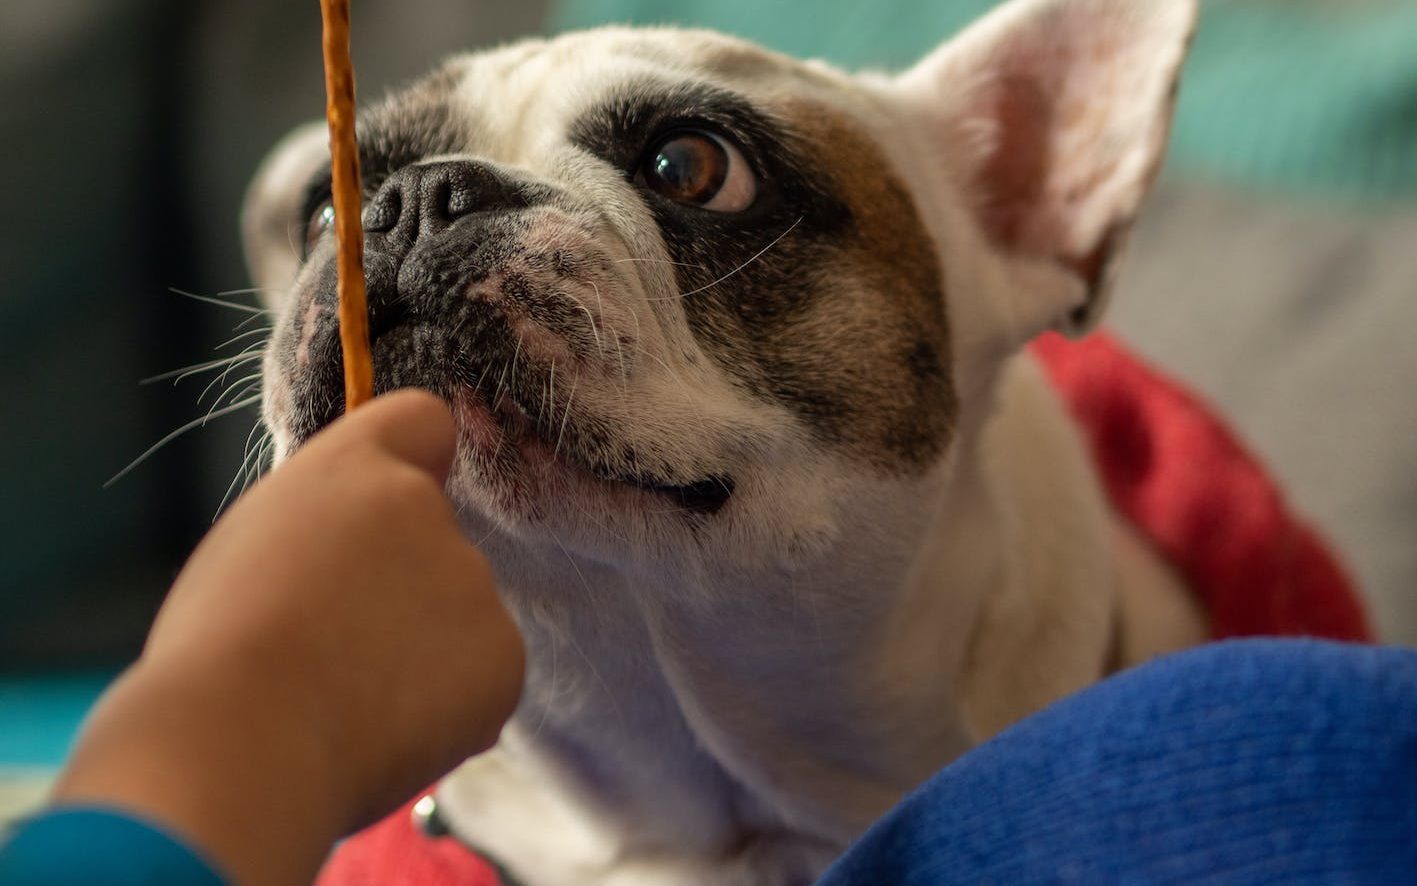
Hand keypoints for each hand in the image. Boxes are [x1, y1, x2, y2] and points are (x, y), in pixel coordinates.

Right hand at [52, 390, 524, 884]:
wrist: (244, 747)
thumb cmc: (219, 653)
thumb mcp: (253, 546)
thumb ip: (326, 527)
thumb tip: (362, 554)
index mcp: (358, 468)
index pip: (421, 421)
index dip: (408, 462)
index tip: (386, 506)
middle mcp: (431, 511)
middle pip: (432, 541)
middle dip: (399, 586)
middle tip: (329, 646)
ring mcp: (475, 584)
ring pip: (455, 617)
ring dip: (419, 651)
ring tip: (343, 697)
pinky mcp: (504, 658)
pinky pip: (480, 678)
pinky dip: (447, 706)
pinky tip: (383, 729)